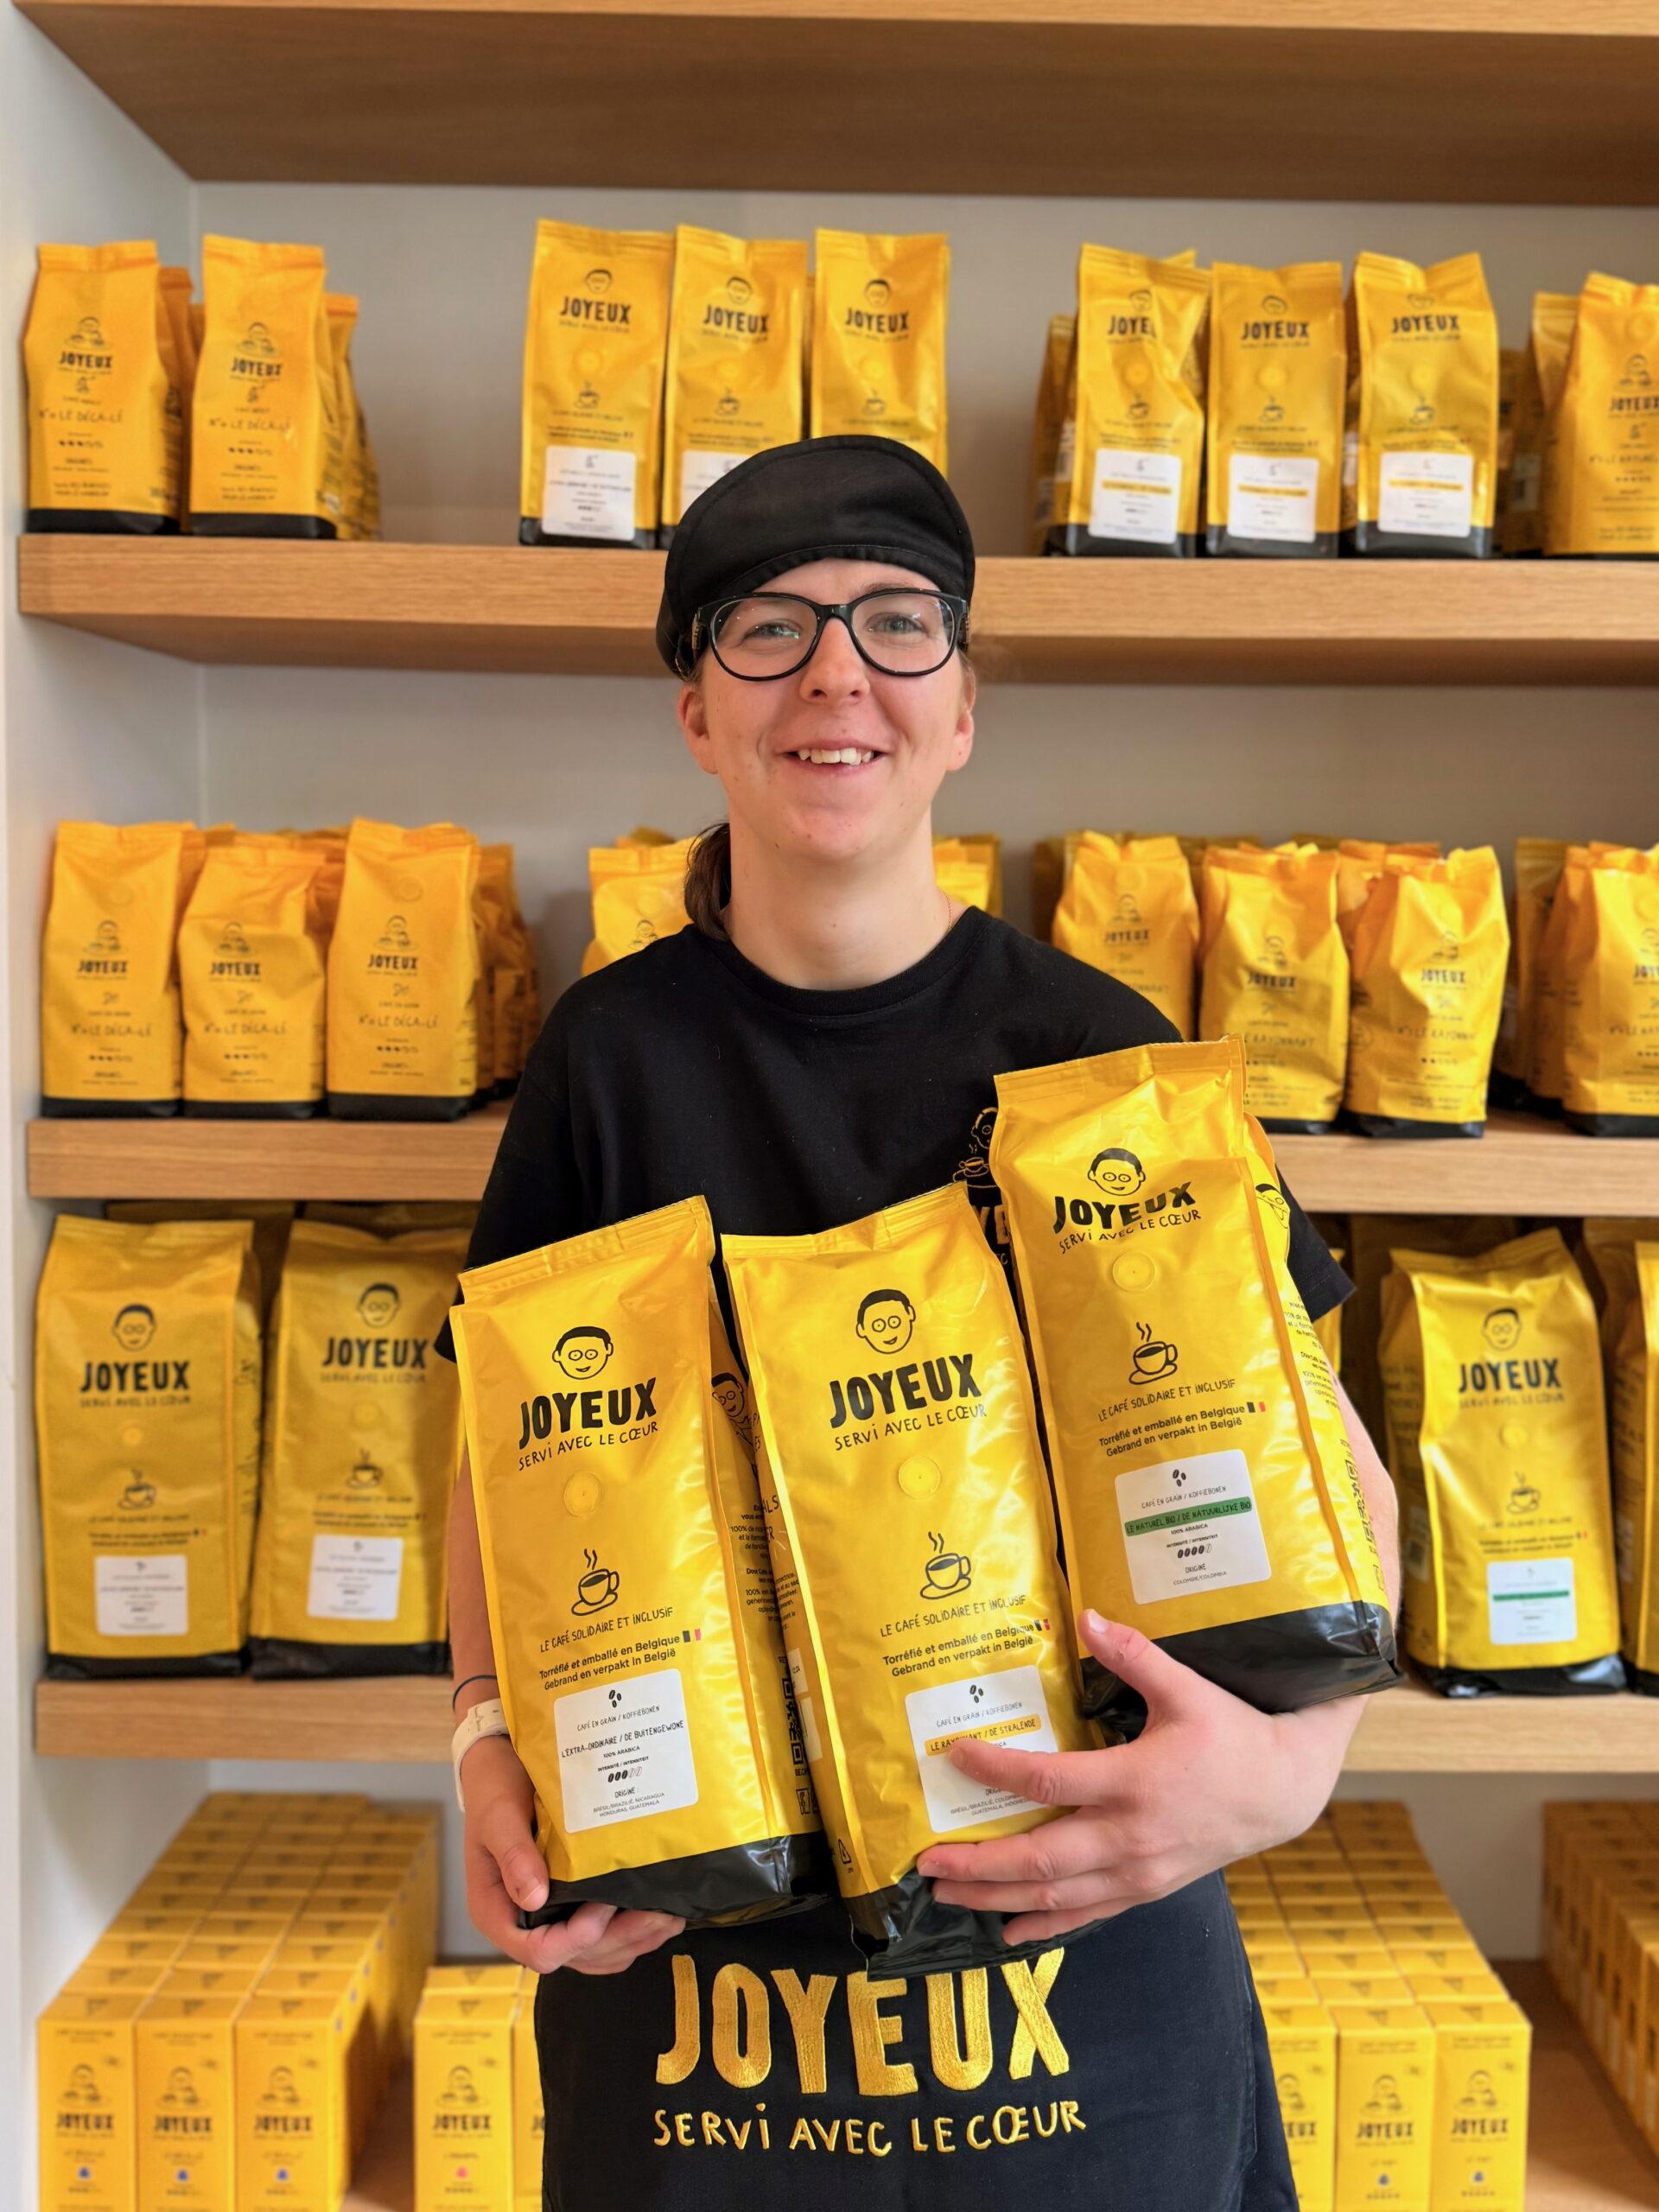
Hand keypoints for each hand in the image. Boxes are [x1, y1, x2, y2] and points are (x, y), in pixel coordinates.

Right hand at [462, 1733, 683, 1974]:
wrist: (502, 1767)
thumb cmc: (495, 1789)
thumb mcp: (498, 1816)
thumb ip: (514, 1856)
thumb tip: (534, 1899)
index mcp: (496, 1911)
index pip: (536, 1950)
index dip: (574, 1939)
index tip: (604, 1907)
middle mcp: (523, 1923)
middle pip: (575, 1956)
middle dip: (619, 1940)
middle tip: (659, 1913)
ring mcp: (550, 1918)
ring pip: (594, 1954)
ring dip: (633, 1942)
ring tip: (668, 1917)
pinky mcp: (571, 1906)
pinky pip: (603, 1938)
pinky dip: (631, 1934)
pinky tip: (657, 1915)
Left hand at [916, 1610, 1359, 1945]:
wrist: (1282, 1791)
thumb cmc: (1233, 1734)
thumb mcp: (1187, 1688)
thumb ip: (1134, 1654)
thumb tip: (1085, 1615)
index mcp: (1133, 1782)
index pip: (1049, 1782)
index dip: (997, 1769)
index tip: (954, 1756)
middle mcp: (1129, 1836)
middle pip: (1040, 1859)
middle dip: (978, 1864)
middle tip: (926, 1862)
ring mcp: (1137, 1872)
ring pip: (1056, 1895)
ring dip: (997, 1897)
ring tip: (946, 1895)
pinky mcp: (1146, 1889)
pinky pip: (1087, 1915)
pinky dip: (1044, 1924)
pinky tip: (1006, 1929)